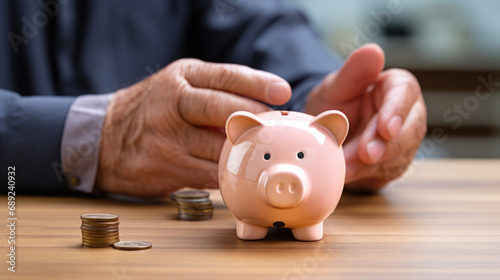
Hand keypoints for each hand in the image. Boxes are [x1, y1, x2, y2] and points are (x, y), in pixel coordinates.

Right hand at [96, 58, 290, 196]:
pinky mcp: (165, 169)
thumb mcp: (179, 86)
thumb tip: (264, 107)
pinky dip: (228, 175)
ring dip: (244, 151)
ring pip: (217, 148)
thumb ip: (215, 91)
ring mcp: (165, 139)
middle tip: (276, 125)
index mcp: (180, 78)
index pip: (224, 77)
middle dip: (253, 118)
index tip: (283, 92)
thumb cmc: (154, 108)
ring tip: (263, 151)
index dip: (257, 84)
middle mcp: (170, 105)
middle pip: (220, 109)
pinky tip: (240, 172)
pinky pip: (209, 175)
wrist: (105, 139)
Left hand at [305, 44, 426, 191]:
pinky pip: (383, 173)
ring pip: (397, 156)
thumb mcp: (338, 85)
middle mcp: (407, 116)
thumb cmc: (335, 102)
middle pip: (409, 131)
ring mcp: (402, 143)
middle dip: (387, 145)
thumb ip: (354, 71)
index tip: (386, 127)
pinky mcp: (391, 165)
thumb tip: (373, 50)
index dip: (396, 112)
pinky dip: (365, 176)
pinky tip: (347, 176)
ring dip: (372, 165)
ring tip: (347, 168)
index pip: (404, 95)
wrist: (326, 129)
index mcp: (398, 88)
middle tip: (367, 154)